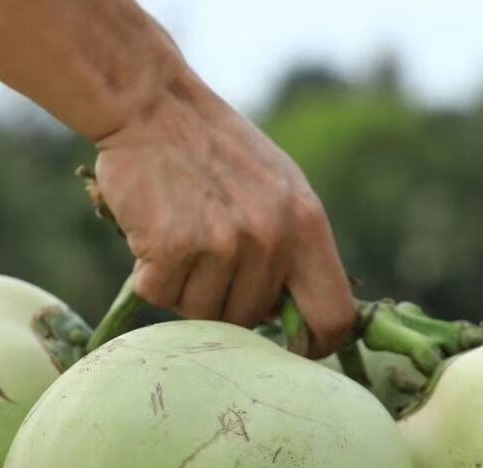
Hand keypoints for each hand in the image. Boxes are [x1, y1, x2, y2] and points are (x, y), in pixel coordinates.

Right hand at [94, 83, 354, 356]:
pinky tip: (153, 234)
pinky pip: (161, 296)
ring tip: (181, 239)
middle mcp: (271, 237)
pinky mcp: (173, 247)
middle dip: (226, 304)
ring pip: (205, 315)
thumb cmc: (216, 152)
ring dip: (185, 290)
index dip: (312, 345)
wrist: (151, 104)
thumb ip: (294, 252)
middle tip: (206, 259)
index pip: (332, 317)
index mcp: (307, 224)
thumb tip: (296, 323)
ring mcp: (223, 244)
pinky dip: (150, 276)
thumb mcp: (279, 191)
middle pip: (251, 321)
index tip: (290, 348)